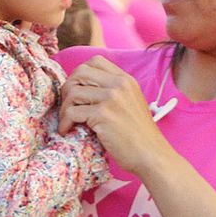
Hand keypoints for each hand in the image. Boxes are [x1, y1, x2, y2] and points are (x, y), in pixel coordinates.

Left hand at [59, 56, 168, 173]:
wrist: (151, 155)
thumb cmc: (138, 136)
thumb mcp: (130, 104)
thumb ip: (113, 92)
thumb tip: (82, 89)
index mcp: (126, 80)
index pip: (95, 61)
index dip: (80, 74)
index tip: (77, 92)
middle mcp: (119, 84)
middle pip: (80, 72)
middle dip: (68, 89)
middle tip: (68, 107)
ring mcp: (111, 98)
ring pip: (73, 93)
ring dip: (64, 109)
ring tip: (67, 122)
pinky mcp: (103, 115)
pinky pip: (72, 112)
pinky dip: (65, 123)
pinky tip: (67, 131)